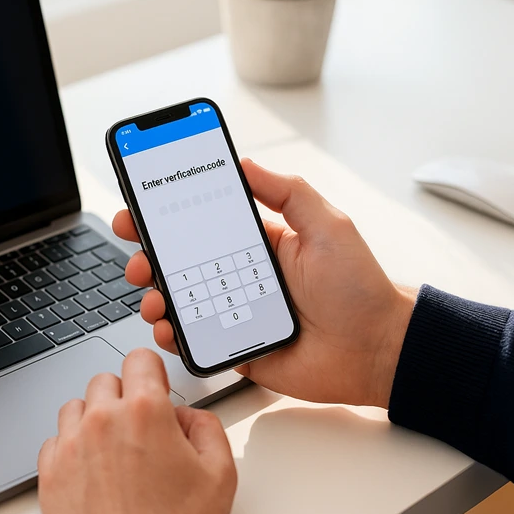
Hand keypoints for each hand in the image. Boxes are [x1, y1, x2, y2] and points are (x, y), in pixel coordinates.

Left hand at [38, 349, 236, 513]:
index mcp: (145, 412)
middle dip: (123, 398)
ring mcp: (71, 446)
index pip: (139, 359)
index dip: (150, 372)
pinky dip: (71, 449)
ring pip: (76, 408)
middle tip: (138, 428)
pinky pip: (54, 442)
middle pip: (105, 381)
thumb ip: (207, 427)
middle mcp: (103, 420)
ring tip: (112, 451)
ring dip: (93, 420)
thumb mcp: (220, 475)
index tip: (153, 387)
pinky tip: (91, 470)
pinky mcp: (50, 473)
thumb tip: (188, 416)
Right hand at [112, 158, 416, 408]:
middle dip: (149, 256)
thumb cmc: (359, 289)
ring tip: (151, 296)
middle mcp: (240, 277)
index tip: (140, 207)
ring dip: (154, 296)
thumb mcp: (328, 225)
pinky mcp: (236, 348)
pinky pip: (195, 342)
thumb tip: (246, 163)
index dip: (167, 217)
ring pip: (180, 302)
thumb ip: (288, 192)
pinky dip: (172, 336)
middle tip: (136, 255)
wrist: (377, 351)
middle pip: (180, 264)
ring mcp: (234, 314)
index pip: (202, 225)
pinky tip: (167, 328)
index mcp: (257, 245)